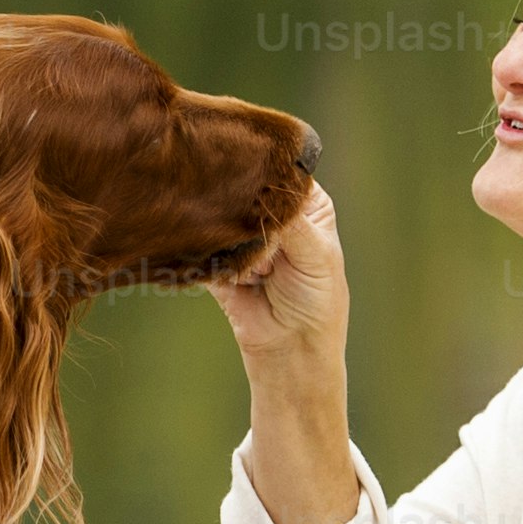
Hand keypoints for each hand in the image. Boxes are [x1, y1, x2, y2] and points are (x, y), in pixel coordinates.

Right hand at [206, 182, 346, 382]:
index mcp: (304, 205)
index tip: (266, 194)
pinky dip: (218, 259)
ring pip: (224, 217)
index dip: (272, 178)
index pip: (283, 173)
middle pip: (248, 192)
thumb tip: (260, 191)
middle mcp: (272, 214)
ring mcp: (241, 235)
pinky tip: (243, 281)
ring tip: (263, 276)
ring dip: (240, 246)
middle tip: (273, 255)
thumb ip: (290, 221)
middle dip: (253, 217)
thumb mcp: (317, 255)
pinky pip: (205, 245)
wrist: (290, 350)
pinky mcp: (216, 258)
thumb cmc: (317, 301)